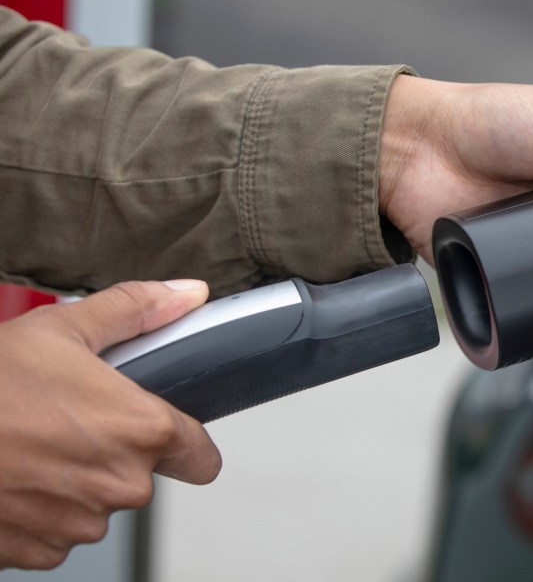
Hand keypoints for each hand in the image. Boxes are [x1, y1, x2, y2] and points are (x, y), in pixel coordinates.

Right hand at [0, 281, 221, 569]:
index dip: (185, 445)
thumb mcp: (62, 329)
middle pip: (142, 477)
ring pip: (96, 505)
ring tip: (31, 446)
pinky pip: (56, 532)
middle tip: (68, 423)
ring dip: (74, 484)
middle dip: (114, 454)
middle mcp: (121, 485)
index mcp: (143, 431)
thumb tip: (186, 293)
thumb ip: (136, 311)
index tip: (166, 435)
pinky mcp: (41, 552)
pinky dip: (39, 511)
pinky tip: (13, 478)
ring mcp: (80, 524)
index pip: (201, 458)